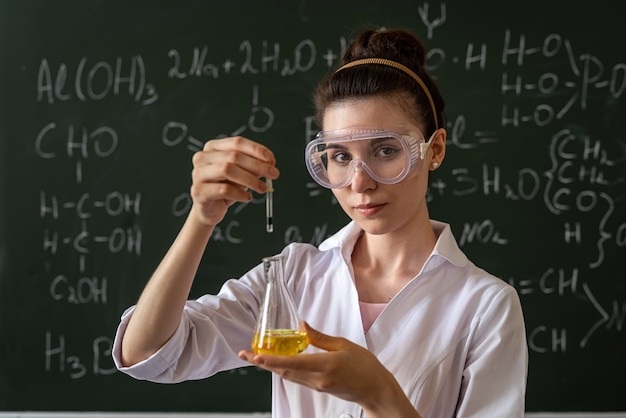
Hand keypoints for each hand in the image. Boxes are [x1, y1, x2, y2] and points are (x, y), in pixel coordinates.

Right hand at [190, 136, 278, 225]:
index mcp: (213, 147)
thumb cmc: (225, 188)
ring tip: (262, 188)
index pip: (237, 143)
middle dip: (257, 166)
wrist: (209, 209)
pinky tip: (247, 198)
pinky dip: (240, 194)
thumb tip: (270, 163)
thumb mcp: (241, 174)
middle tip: (273, 174)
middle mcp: (202, 158)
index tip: (271, 159)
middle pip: (233, 156)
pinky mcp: (199, 191)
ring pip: (227, 170)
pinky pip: (223, 190)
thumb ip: (253, 166)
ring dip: (250, 180)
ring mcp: (198, 174)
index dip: (256, 149)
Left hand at [238, 322, 420, 416]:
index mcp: (325, 365)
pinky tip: (278, 364)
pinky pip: (297, 379)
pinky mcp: (318, 388)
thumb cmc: (365, 366)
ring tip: (256, 358)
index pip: (292, 363)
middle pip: (284, 371)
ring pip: (288, 376)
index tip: (255, 357)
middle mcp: (318, 378)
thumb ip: (320, 337)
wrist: (375, 389)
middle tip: (245, 355)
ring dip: (270, 367)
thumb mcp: (344, 345)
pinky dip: (284, 370)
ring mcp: (317, 385)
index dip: (271, 361)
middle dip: (263, 364)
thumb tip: (302, 326)